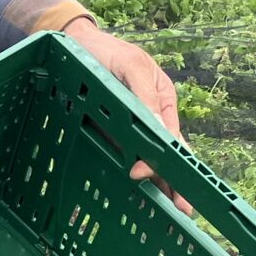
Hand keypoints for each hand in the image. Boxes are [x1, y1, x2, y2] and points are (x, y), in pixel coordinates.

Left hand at [62, 14, 188, 204]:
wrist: (74, 44)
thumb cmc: (106, 51)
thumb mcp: (131, 66)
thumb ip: (146, 97)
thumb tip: (162, 132)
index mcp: (162, 101)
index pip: (172, 137)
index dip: (170, 160)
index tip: (153, 174)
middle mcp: (150, 118)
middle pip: (164, 154)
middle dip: (173, 182)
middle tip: (181, 211)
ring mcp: (129, 128)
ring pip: (146, 160)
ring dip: (155, 183)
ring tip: (165, 212)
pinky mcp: (110, 133)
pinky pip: (121, 156)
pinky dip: (128, 174)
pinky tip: (134, 197)